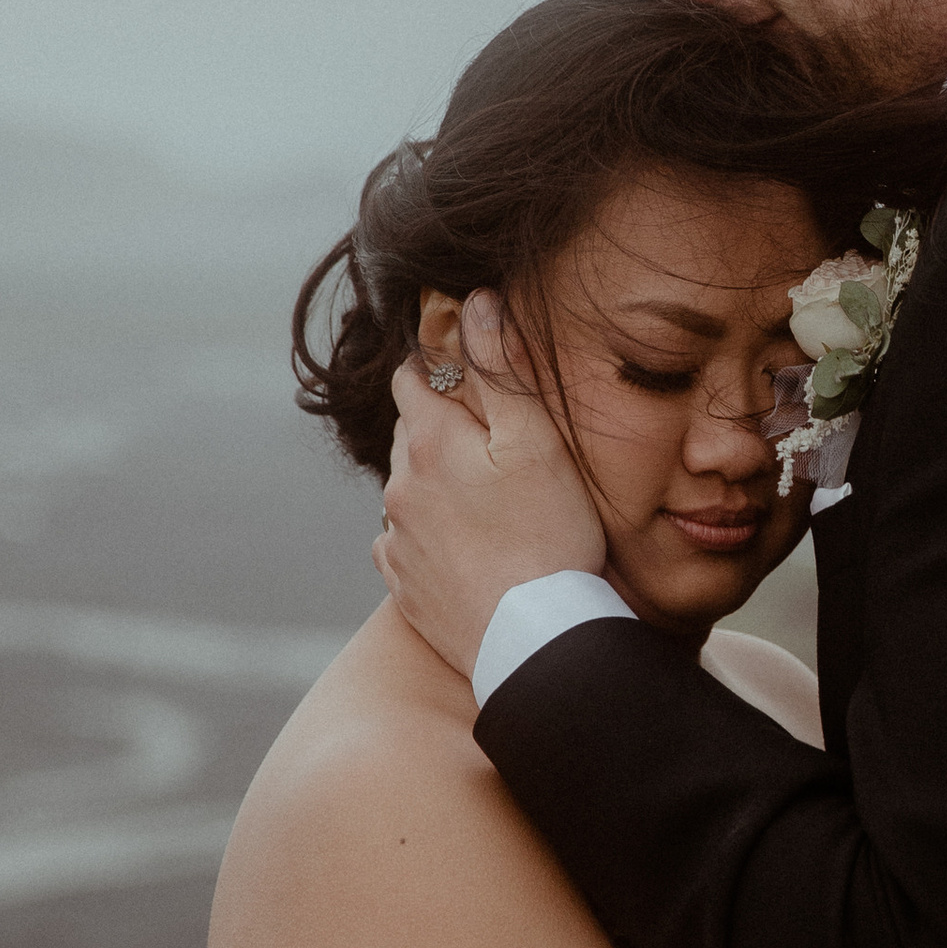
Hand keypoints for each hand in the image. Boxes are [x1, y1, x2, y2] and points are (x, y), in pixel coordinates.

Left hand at [373, 293, 608, 681]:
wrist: (536, 644)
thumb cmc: (549, 537)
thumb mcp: (537, 442)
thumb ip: (501, 370)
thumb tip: (475, 303)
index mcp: (428, 443)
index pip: (411, 374)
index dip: (440, 364)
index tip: (473, 372)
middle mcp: (399, 488)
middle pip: (409, 432)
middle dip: (442, 426)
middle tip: (496, 442)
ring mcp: (397, 540)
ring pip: (409, 490)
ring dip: (437, 484)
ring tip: (492, 503)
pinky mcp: (405, 587)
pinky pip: (407, 544)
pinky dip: (430, 536)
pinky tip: (470, 548)